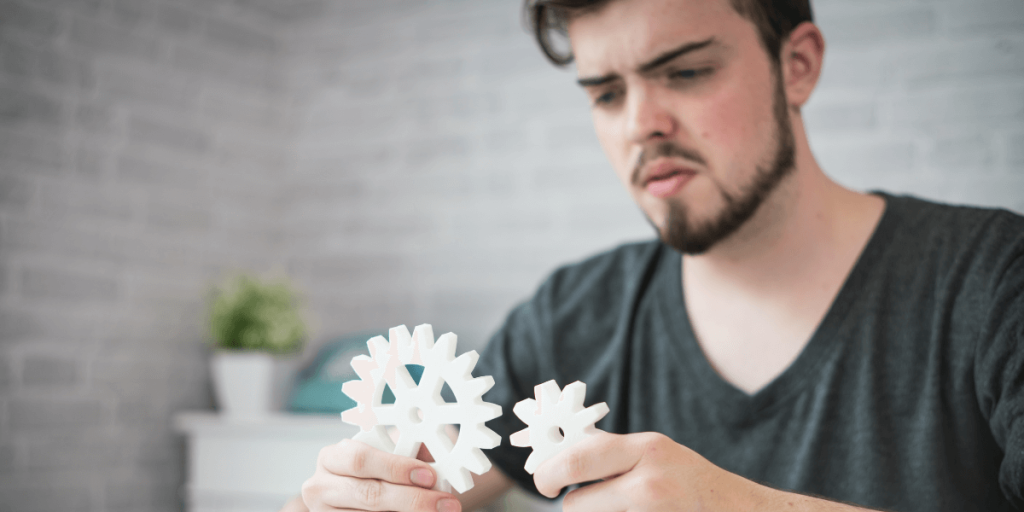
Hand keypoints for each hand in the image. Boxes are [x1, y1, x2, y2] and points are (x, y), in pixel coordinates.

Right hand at [301, 438, 461, 511]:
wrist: (360, 489)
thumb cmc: (374, 470)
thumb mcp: (385, 455)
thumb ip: (407, 451)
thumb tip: (439, 458)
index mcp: (331, 458)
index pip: (360, 459)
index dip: (396, 467)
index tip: (430, 474)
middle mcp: (321, 487)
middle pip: (369, 494)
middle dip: (412, 499)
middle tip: (444, 502)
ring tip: (439, 511)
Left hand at [533, 431, 759, 510]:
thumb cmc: (691, 482)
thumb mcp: (655, 453)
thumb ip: (610, 453)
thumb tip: (555, 453)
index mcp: (645, 449)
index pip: (576, 459)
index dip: (548, 473)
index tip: (544, 482)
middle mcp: (650, 484)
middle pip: (576, 505)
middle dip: (571, 506)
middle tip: (571, 501)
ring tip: (625, 509)